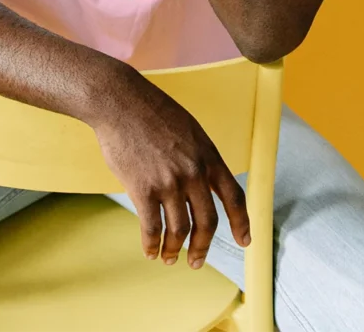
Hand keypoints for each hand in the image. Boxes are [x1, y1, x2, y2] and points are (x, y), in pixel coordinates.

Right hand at [91, 69, 249, 268]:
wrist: (119, 101)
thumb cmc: (150, 110)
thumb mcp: (189, 128)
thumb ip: (199, 157)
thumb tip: (203, 184)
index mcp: (208, 155)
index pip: (234, 196)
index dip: (241, 222)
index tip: (244, 241)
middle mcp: (193, 171)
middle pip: (207, 222)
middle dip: (203, 247)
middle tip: (196, 261)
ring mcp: (168, 182)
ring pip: (179, 230)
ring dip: (174, 250)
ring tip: (169, 257)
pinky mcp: (143, 189)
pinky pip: (152, 228)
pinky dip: (152, 245)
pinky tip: (150, 250)